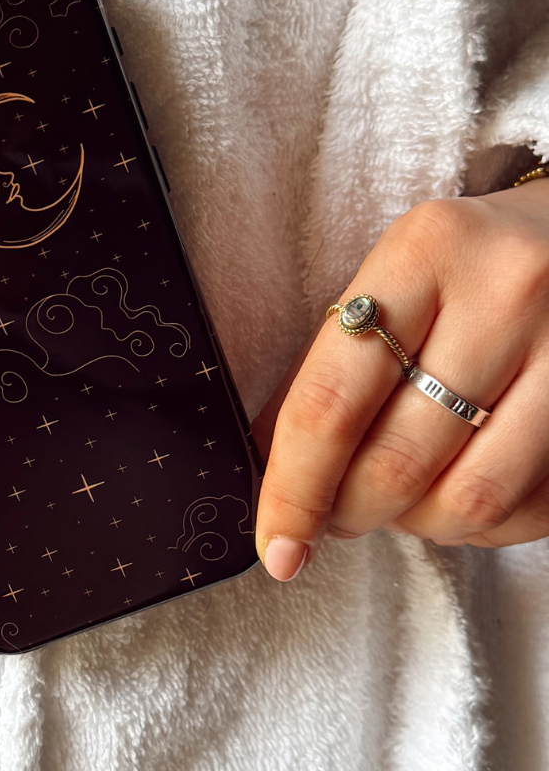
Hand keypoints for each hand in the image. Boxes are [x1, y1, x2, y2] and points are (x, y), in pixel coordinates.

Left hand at [253, 176, 548, 580]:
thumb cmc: (466, 266)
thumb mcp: (395, 279)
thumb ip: (335, 364)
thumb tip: (276, 468)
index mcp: (424, 252)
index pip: (333, 398)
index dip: (295, 487)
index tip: (276, 547)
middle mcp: (505, 293)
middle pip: (399, 458)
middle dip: (350, 511)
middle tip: (333, 516)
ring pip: (470, 498)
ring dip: (416, 524)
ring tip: (398, 503)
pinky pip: (533, 507)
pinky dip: (479, 526)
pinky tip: (457, 494)